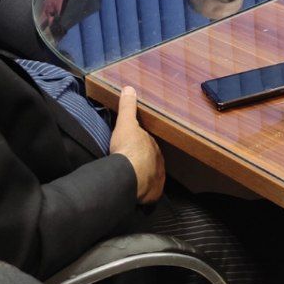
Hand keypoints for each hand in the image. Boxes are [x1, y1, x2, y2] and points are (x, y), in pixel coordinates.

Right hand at [109, 86, 165, 203]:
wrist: (129, 174)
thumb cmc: (128, 149)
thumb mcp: (125, 124)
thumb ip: (128, 107)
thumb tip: (129, 88)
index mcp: (153, 146)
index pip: (148, 145)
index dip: (140, 146)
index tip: (132, 149)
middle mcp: (158, 162)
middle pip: (150, 161)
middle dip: (142, 162)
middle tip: (130, 165)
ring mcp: (157, 179)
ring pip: (151, 177)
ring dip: (144, 178)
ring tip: (132, 180)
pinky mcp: (153, 194)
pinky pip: (149, 193)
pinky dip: (144, 193)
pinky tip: (137, 194)